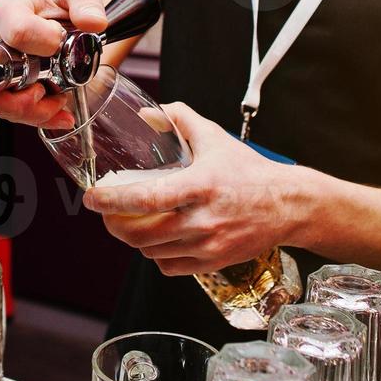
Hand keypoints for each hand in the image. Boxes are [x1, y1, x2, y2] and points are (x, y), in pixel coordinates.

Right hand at [0, 0, 107, 126]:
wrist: (53, 12)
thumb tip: (93, 22)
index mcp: (10, 7)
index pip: (18, 31)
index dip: (43, 44)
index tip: (60, 43)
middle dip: (31, 93)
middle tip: (60, 91)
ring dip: (32, 110)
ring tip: (59, 105)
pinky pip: (4, 107)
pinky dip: (32, 116)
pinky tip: (56, 113)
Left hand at [82, 102, 301, 275]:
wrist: (288, 205)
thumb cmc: (249, 171)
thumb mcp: (215, 138)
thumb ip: (180, 120)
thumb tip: (149, 113)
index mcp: (200, 185)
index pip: (146, 198)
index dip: (112, 200)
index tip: (92, 197)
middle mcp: (203, 219)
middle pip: (141, 234)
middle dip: (114, 225)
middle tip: (106, 213)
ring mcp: (208, 245)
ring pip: (152, 252)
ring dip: (134, 240)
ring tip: (131, 223)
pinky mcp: (213, 263)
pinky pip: (170, 267)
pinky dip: (156, 256)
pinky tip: (158, 241)